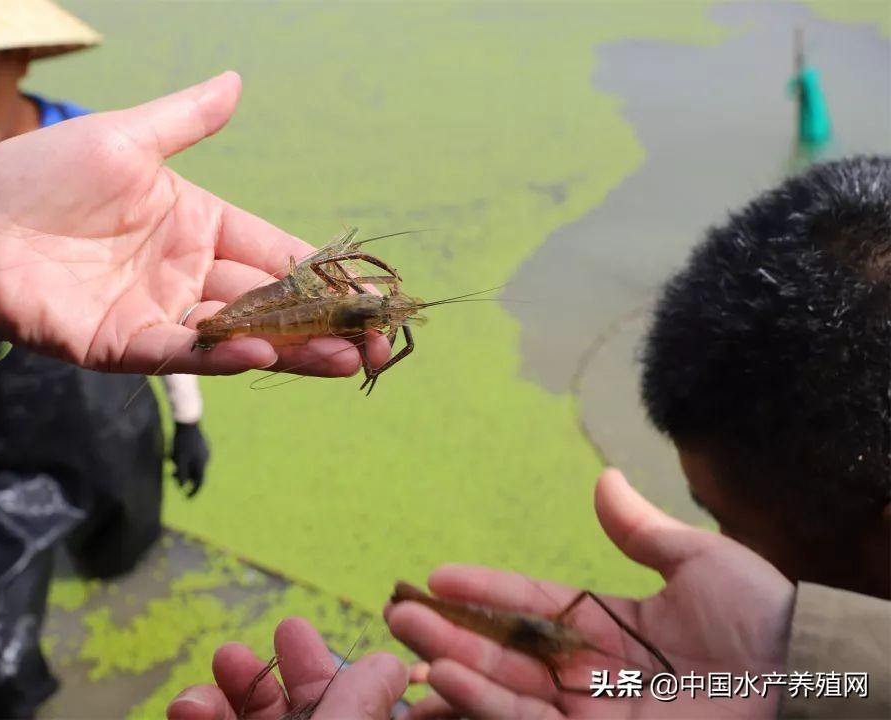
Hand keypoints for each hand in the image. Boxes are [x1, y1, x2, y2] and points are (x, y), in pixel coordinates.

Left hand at [0, 72, 387, 376]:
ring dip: (291, 351)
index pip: (276, 252)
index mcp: (197, 224)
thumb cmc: (40, 174)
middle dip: (325, 326)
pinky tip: (260, 353)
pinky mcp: (122, 344)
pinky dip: (217, 355)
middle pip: (270, 304)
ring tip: (347, 360)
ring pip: (237, 336)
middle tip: (378, 348)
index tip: (370, 297)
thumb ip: (185, 121)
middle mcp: (187, 274)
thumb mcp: (125, 139)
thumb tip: (236, 82)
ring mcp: (159, 312)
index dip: (324, 275)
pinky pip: (178, 350)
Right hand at [166, 617, 407, 719]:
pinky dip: (194, 717)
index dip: (318, 671)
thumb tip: (389, 666)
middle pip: (282, 715)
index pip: (342, 708)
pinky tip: (183, 709)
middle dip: (253, 677)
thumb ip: (361, 705)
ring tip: (199, 691)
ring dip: (214, 698)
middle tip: (230, 654)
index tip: (288, 630)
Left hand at [171, 421, 209, 497]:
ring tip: (171, 464)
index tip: (187, 498)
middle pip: (196, 472)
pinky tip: (175, 454)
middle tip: (172, 476)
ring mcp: (205, 450)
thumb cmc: (182, 442)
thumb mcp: (180, 459)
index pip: (200, 482)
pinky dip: (186, 459)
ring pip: (194, 463)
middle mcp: (206, 458)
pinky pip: (194, 455)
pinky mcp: (202, 443)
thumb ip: (182, 473)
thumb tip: (183, 486)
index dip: (193, 492)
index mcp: (202, 464)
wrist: (188, 421)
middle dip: (184, 476)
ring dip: (183, 466)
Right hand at [385, 468, 795, 719]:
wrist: (805, 679)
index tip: (439, 575)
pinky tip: (447, 674)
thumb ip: (639, 530)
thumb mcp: (696, 562)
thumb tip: (603, 478)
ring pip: (506, 689)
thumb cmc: (761, 618)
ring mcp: (590, 711)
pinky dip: (484, 701)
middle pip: (507, 651)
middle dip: (452, 631)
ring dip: (454, 665)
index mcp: (609, 626)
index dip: (486, 592)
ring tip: (409, 639)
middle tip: (400, 611)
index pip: (531, 607)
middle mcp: (592, 672)